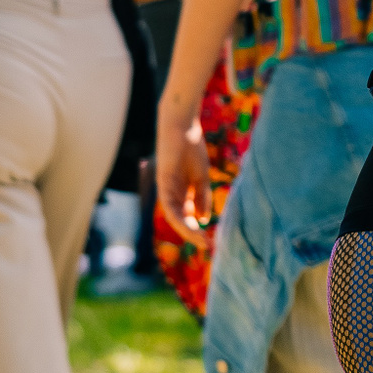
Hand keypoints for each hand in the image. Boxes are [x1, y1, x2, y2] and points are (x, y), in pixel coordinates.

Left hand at [156, 105, 214, 236]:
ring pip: (174, 215)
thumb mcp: (201, 177)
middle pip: (181, 219)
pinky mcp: (163, 182)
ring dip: (186, 229)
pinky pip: (169, 204)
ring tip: (199, 239)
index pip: (188, 216)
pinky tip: (189, 223)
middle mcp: (172, 193)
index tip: (210, 240)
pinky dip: (178, 215)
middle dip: (193, 233)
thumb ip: (202, 197)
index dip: (198, 229)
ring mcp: (166, 188)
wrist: (182, 127)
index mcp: (182, 192)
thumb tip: (204, 220)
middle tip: (206, 245)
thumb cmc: (192, 148)